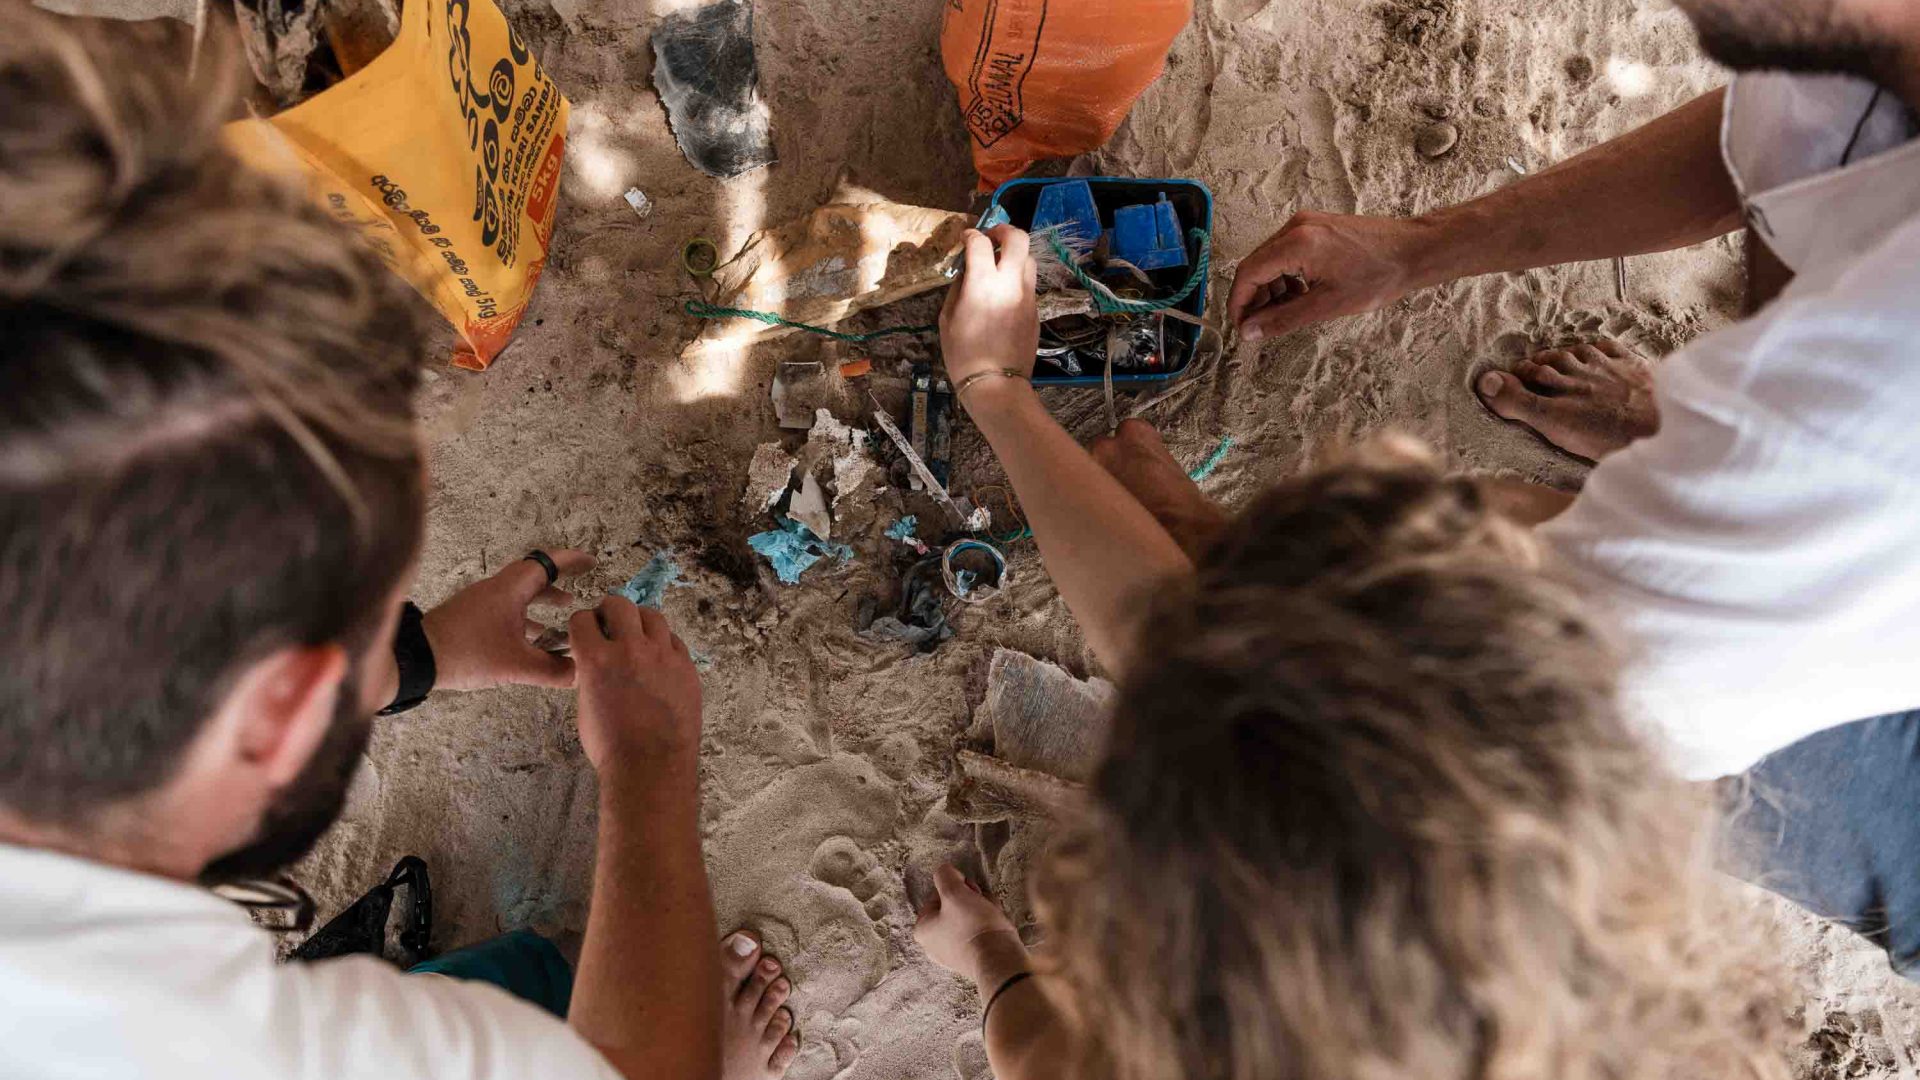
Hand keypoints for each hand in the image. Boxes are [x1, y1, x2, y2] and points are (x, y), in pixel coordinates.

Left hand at [422, 548, 595, 690]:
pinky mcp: (472, 615)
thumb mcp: (516, 666)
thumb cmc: (466, 654)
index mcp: (509, 590)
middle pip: (534, 575)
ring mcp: (482, 601)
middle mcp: (496, 589)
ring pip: (520, 592)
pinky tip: (535, 636)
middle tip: (582, 581)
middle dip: (560, 578)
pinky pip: (507, 607)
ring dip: (543, 598)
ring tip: (565, 608)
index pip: (546, 564)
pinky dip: (526, 615)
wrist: (418, 658)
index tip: (591, 562)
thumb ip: (552, 671)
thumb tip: (580, 673)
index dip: (572, 561)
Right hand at [569, 597, 701, 771]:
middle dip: (609, 610)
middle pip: (618, 604)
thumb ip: (590, 673)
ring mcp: (663, 655)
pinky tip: (658, 656)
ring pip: (652, 616)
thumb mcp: (586, 705)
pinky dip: (663, 642)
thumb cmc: (611, 746)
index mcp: (597, 659)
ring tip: (637, 635)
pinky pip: (674, 640)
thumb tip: (595, 660)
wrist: (651, 766)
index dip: (581, 625)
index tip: (585, 632)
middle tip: (610, 624)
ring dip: (639, 621)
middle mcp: (630, 649)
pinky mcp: (686, 666)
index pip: (582, 619)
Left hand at [913, 864, 1026, 988]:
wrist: (999, 959)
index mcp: (922, 930)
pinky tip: (997, 926)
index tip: (970, 891)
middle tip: (982, 902)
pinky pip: (978, 934)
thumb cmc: (973, 925)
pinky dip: (988, 926)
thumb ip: (945, 875)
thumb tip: (946, 872)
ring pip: (968, 919)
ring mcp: (953, 955)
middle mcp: (933, 946)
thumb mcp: (954, 891)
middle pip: (953, 908)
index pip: (937, 896)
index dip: (956, 888)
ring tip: (993, 914)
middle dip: (971, 900)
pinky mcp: (972, 960)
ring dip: (983, 910)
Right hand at [940, 225, 1038, 406]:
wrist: (996, 384)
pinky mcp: (1036, 309)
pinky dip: (1017, 276)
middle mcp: (1011, 283)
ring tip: (999, 263)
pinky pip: (1029, 282)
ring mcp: (1028, 295)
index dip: (970, 235)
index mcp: (984, 283)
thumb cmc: (963, 354)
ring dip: (1014, 253)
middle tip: (990, 237)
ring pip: (1029, 258)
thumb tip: (966, 271)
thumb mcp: (947, 319)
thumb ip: (958, 287)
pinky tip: (1004, 290)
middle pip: (1018, 238)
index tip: (965, 238)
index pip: (980, 242)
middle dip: (1004, 230)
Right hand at [1228, 210, 1432, 342]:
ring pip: (1270, 259)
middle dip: (1254, 297)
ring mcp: (1306, 223)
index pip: (1248, 273)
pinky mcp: (1317, 227)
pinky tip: (1300, 295)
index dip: (1238, 303)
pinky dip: (1286, 276)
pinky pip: (1287, 252)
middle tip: (1260, 326)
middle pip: (1256, 264)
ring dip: (1271, 288)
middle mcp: (1296, 227)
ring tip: (1286, 313)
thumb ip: (1283, 319)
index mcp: (1296, 243)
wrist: (1414, 251)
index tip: (1241, 327)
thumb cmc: (1380, 275)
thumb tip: (1250, 331)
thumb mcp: (1327, 305)